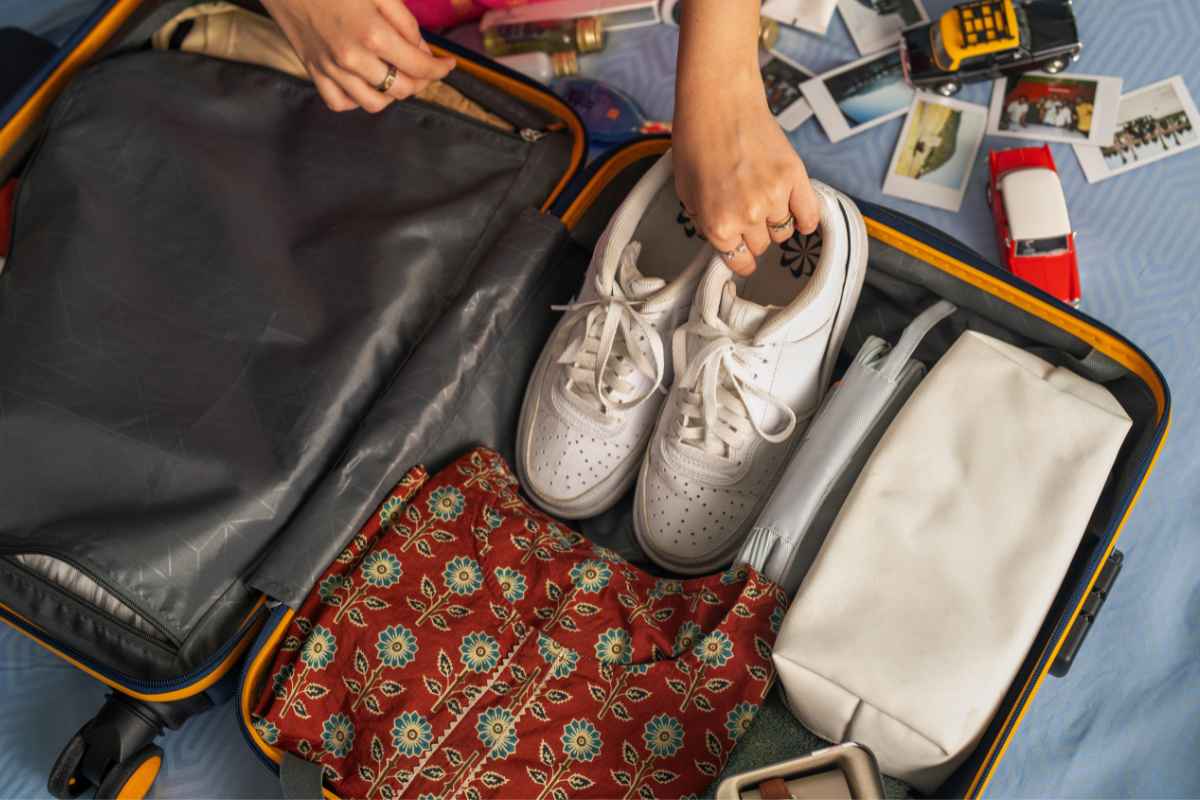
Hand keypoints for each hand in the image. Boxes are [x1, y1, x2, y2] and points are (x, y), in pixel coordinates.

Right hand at [261, 0, 455, 112]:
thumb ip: (405, 22)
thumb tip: (422, 50)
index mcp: (373, 34)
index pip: (420, 67)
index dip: (440, 69)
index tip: (447, 64)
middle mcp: (352, 59)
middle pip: (402, 90)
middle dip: (420, 82)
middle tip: (423, 67)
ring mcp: (331, 70)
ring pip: (374, 104)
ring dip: (391, 94)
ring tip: (394, 74)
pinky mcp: (313, 72)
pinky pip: (341, 103)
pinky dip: (357, 99)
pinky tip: (364, 81)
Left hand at [672, 0, 819, 275]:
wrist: (719, 103)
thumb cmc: (695, 142)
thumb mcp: (685, 192)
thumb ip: (705, 221)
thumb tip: (723, 240)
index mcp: (717, 225)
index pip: (738, 262)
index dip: (739, 259)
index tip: (742, 255)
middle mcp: (748, 217)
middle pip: (762, 246)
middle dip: (754, 237)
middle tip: (747, 217)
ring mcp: (774, 197)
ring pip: (783, 231)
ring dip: (775, 224)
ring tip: (765, 205)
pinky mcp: (794, 177)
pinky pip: (809, 214)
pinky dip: (806, 220)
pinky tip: (800, 220)